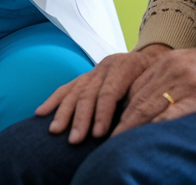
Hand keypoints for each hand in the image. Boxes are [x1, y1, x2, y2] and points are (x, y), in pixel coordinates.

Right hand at [36, 44, 169, 143]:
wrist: (150, 56)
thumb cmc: (154, 75)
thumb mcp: (153, 83)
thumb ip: (140, 99)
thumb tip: (132, 123)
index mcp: (124, 67)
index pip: (109, 92)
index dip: (102, 113)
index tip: (98, 134)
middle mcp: (105, 67)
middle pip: (88, 94)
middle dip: (80, 119)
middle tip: (75, 140)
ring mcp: (93, 71)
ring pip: (74, 91)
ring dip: (63, 113)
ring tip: (55, 131)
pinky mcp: (85, 76)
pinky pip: (66, 87)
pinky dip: (53, 101)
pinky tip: (41, 112)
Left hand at [111, 44, 195, 136]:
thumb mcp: (187, 64)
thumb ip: (168, 77)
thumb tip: (146, 101)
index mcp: (167, 61)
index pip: (136, 87)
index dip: (122, 107)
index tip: (112, 122)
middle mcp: (172, 69)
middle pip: (138, 99)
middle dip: (122, 120)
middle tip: (108, 138)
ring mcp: (186, 82)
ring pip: (149, 108)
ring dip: (132, 128)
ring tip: (119, 143)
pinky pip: (172, 115)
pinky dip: (155, 128)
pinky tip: (146, 138)